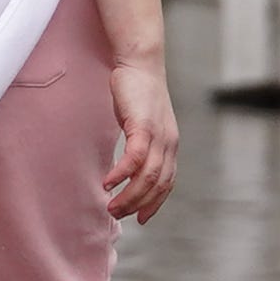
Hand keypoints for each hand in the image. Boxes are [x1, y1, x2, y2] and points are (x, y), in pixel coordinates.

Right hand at [102, 53, 179, 223]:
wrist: (140, 62)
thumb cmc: (137, 92)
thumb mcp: (142, 123)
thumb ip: (140, 144)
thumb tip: (128, 164)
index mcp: (170, 145)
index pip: (166, 183)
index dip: (154, 203)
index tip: (140, 218)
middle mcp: (168, 143)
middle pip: (156, 185)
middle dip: (137, 204)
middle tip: (116, 214)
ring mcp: (158, 135)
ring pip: (147, 176)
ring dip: (128, 195)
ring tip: (111, 205)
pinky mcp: (143, 125)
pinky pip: (135, 157)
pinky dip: (122, 174)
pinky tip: (109, 183)